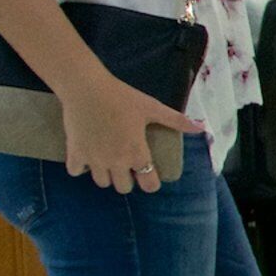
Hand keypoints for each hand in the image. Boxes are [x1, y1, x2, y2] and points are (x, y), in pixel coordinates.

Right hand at [60, 66, 200, 193]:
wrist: (86, 87)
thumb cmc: (121, 97)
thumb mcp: (152, 107)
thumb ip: (175, 120)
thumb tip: (201, 127)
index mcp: (136, 153)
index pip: (148, 185)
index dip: (150, 182)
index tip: (148, 174)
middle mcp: (116, 162)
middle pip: (123, 188)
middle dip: (127, 179)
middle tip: (126, 165)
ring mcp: (94, 160)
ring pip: (101, 183)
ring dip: (106, 175)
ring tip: (107, 161)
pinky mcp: (74, 154)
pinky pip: (76, 172)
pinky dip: (80, 167)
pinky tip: (85, 156)